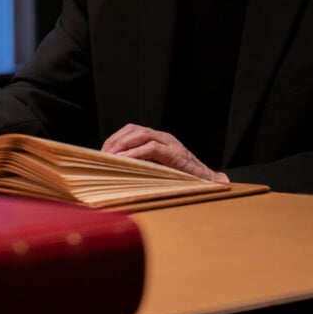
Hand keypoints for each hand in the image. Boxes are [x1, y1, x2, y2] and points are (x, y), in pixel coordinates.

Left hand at [101, 123, 229, 182]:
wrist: (210, 183)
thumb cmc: (184, 179)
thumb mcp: (160, 168)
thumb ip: (143, 164)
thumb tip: (118, 170)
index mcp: (159, 139)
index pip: (131, 130)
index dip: (115, 138)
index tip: (102, 151)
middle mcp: (164, 137)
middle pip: (133, 130)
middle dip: (115, 141)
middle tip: (102, 155)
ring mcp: (171, 144)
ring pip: (141, 135)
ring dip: (123, 145)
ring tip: (111, 156)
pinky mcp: (176, 154)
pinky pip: (152, 148)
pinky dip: (136, 153)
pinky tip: (125, 160)